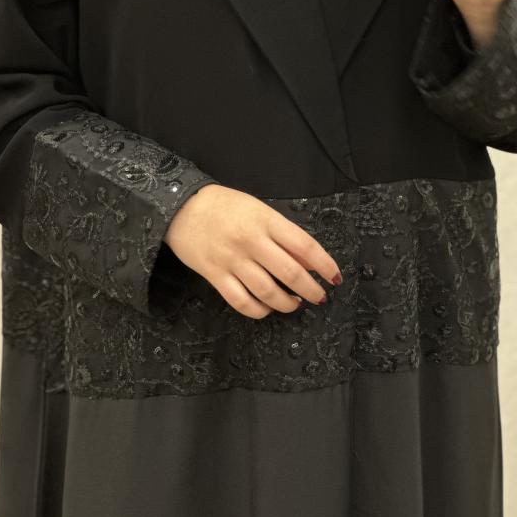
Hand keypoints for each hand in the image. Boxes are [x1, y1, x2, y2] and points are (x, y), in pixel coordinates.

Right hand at [164, 183, 342, 318]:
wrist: (181, 206)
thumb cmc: (223, 206)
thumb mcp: (259, 209)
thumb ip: (283, 233)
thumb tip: (309, 260)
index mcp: (266, 221)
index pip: (305, 246)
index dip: (325, 265)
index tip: (335, 277)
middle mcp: (251, 241)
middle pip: (290, 273)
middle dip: (311, 290)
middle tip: (320, 296)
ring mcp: (233, 260)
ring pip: (268, 292)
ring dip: (288, 303)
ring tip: (295, 303)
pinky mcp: (215, 276)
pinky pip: (242, 302)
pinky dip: (259, 311)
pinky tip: (267, 309)